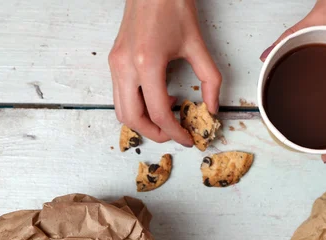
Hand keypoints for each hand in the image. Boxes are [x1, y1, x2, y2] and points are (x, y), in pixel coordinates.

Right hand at [109, 0, 221, 145]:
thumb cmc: (172, 6)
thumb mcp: (197, 45)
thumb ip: (210, 80)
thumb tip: (212, 108)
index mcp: (147, 63)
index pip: (159, 113)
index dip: (174, 132)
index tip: (188, 139)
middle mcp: (125, 66)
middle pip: (133, 119)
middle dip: (155, 134)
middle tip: (175, 134)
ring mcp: (115, 64)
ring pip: (121, 111)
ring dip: (144, 123)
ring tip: (167, 118)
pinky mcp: (113, 61)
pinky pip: (120, 96)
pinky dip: (137, 107)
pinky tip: (159, 98)